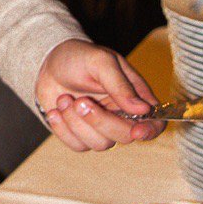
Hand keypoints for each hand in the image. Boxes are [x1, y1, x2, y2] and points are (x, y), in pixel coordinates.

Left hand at [35, 38, 164, 151]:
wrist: (48, 63)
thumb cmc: (78, 57)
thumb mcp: (100, 61)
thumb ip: (120, 84)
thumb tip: (143, 109)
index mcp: (135, 96)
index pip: (155, 122)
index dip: (150, 131)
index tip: (136, 131)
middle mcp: (121, 115)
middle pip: (125, 136)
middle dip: (100, 121)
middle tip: (80, 101)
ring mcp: (101, 127)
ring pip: (100, 144)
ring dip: (76, 122)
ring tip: (64, 99)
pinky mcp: (81, 135)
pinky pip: (78, 146)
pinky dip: (63, 129)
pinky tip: (56, 110)